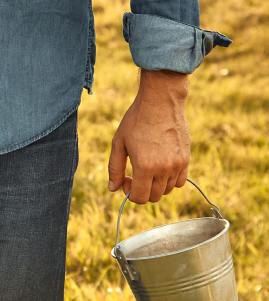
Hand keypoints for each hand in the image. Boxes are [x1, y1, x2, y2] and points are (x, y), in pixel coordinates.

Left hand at [108, 69, 189, 203]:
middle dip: (141, 190)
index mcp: (144, 166)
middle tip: (134, 175)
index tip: (126, 180)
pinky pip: (179, 181)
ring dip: (155, 185)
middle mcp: (163, 169)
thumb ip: (115, 168)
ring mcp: (177, 165)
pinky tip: (160, 166)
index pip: (140, 197)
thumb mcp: (119, 143)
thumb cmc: (136, 121)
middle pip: (154, 196)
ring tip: (147, 168)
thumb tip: (113, 188)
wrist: (160, 103)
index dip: (130, 194)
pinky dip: (169, 180)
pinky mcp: (186, 159)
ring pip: (166, 190)